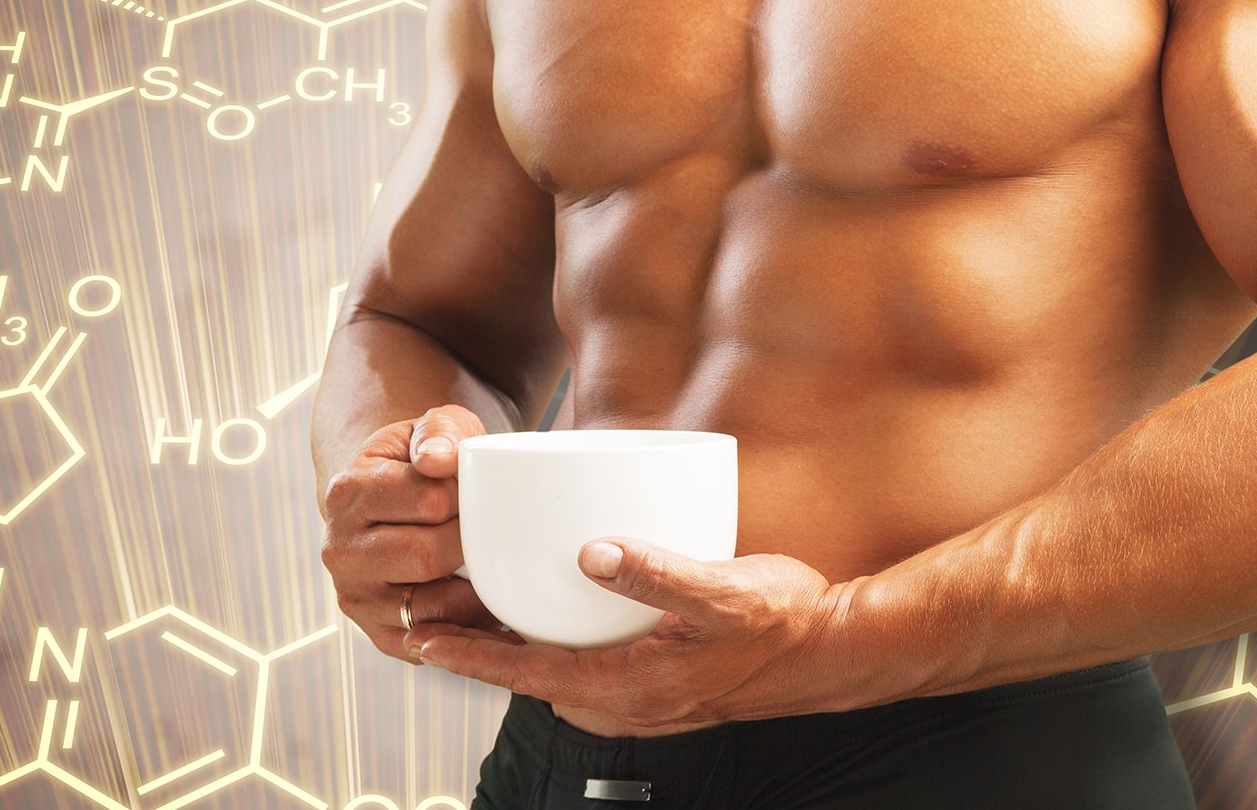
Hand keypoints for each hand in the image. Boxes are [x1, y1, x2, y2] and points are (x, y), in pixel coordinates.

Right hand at [320, 404, 523, 664]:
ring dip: (473, 589)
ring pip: (431, 606)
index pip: (429, 500)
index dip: (468, 496)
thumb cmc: (426, 460)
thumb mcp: (435, 428)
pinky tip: (483, 600)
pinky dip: (464, 626)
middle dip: (470, 542)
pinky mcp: (375, 633)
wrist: (396, 498)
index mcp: (348, 491)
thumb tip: (437, 461)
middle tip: (492, 528)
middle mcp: (339, 549)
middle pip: (427, 555)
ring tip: (495, 565)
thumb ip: (440, 433)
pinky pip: (430, 642)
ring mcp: (354, 596)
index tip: (477, 489)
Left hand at [402, 536, 858, 726]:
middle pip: (532, 678)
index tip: (423, 634)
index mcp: (633, 685)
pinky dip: (558, 646)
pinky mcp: (662, 683)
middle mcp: (631, 702)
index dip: (471, 654)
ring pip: (559, 675)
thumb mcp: (719, 591)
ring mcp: (646, 698)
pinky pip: (589, 670)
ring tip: (484, 608)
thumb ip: (654, 573)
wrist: (833, 649)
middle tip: (439, 608)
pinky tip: (560, 612)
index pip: (528, 674)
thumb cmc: (782, 622)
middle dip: (483, 649)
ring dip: (518, 649)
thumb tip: (590, 554)